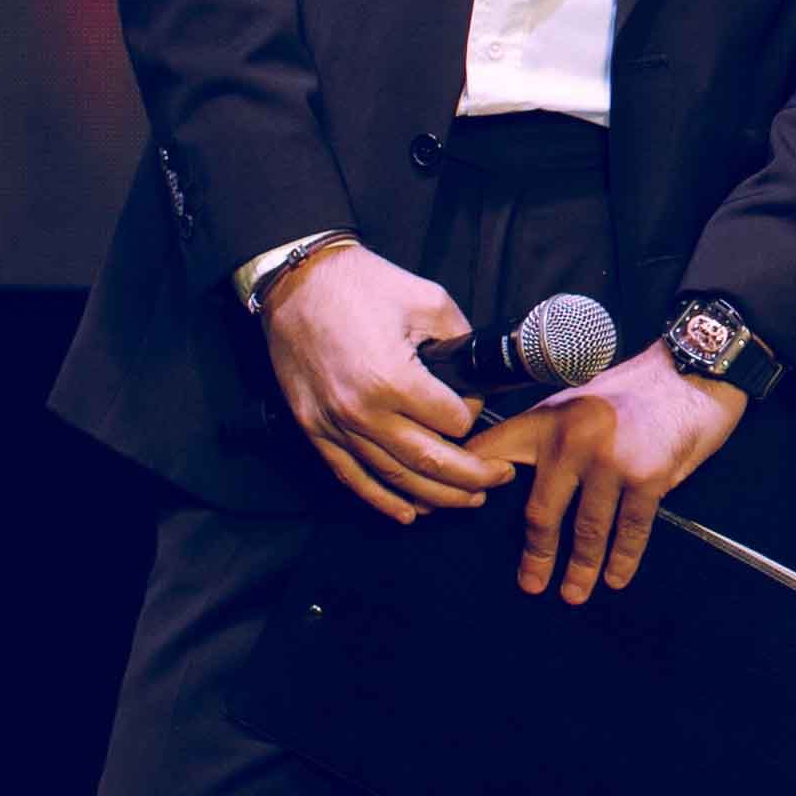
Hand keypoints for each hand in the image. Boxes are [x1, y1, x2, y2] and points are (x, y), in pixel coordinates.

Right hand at [261, 244, 508, 522]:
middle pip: (429, 462)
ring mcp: (334, 425)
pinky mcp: (313, 429)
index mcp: (393, 378)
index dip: (473, 415)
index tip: (474, 404)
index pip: (452, 421)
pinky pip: (352, 477)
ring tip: (468, 499)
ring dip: (436, 496)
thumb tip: (477, 376)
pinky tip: (409, 513)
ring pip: (394, 478)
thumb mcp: (428, 300)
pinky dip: (382, 500)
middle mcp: (362, 411)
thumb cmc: (360, 285)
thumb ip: (461, 340)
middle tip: (499, 478)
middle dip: (472, 476)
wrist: (296, 282)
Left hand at [480, 349, 746, 603]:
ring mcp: (611, 460)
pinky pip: (631, 529)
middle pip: (541, 513)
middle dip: (537, 556)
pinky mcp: (648, 476)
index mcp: (547, 418)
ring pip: (587, 529)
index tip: (445, 513)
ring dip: (580, 568)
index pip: (493, 452)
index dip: (467, 482)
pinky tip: (615, 577)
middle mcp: (572, 439)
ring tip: (574, 593)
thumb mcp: (579, 401)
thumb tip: (523, 481)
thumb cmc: (637, 389)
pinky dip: (623, 558)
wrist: (694, 371)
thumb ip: (551, 436)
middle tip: (531, 584)